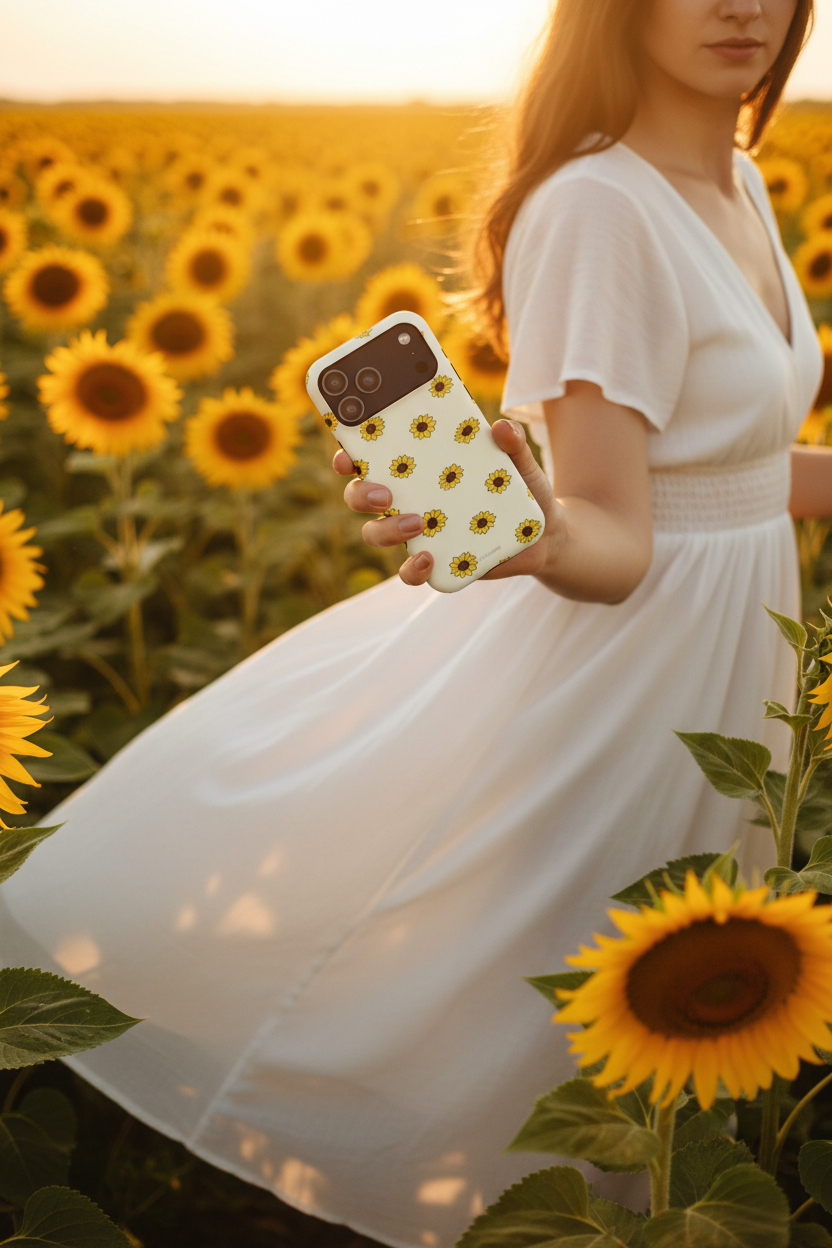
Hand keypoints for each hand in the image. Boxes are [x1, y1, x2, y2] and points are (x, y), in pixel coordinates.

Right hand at [333, 419, 564, 587]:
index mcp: (418, 468)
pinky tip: (428, 559)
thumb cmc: (520, 489)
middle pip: (362, 498)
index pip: (370, 459)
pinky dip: (412, 569)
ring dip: (386, 530)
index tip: (348, 455)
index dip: (349, 457)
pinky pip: (410, 572)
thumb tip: (502, 428)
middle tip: (385, 494)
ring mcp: (419, 533)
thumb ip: (512, 445)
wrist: (543, 534)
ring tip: (417, 523)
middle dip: (361, 495)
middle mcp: (410, 499)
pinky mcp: (436, 561)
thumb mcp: (521, 464)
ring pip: (377, 534)